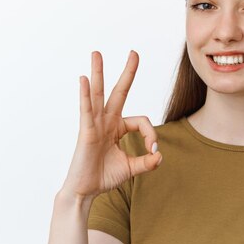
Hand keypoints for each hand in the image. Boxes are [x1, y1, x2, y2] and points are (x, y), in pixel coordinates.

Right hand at [60, 50, 161, 200]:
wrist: (85, 191)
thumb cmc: (103, 177)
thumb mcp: (131, 168)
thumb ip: (147, 162)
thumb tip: (159, 156)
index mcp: (117, 127)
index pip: (141, 121)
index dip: (151, 134)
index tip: (153, 151)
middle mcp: (106, 122)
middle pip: (118, 92)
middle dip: (127, 73)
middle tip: (134, 52)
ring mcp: (95, 125)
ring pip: (98, 95)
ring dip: (98, 73)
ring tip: (96, 54)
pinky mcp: (85, 132)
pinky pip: (86, 110)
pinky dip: (85, 95)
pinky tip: (84, 80)